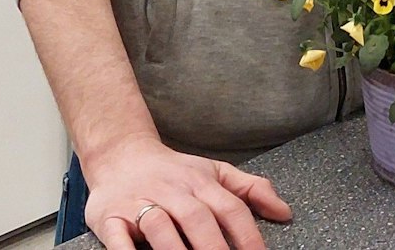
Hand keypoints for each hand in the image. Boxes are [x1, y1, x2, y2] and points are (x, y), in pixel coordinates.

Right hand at [83, 137, 291, 249]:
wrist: (119, 154)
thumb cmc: (172, 172)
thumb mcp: (214, 172)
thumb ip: (250, 189)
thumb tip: (284, 212)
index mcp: (200, 182)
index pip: (230, 207)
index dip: (247, 234)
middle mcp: (172, 191)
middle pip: (197, 218)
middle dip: (214, 248)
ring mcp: (139, 203)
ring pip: (159, 225)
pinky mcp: (110, 216)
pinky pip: (117, 237)